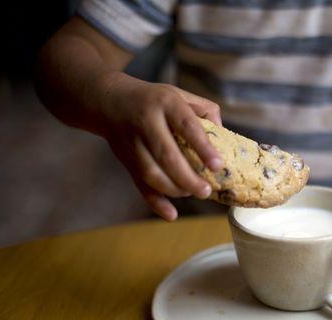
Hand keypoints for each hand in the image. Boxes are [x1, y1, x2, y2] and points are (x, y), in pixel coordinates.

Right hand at [98, 73, 222, 220]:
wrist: (108, 100)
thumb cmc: (154, 99)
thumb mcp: (179, 94)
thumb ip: (204, 110)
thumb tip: (223, 134)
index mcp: (165, 103)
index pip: (186, 126)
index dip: (203, 147)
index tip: (218, 165)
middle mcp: (147, 122)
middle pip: (167, 155)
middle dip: (188, 178)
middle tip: (206, 191)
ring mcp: (133, 143)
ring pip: (151, 173)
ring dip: (174, 189)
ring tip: (193, 194)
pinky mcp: (126, 160)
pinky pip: (139, 184)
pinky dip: (155, 202)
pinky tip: (171, 214)